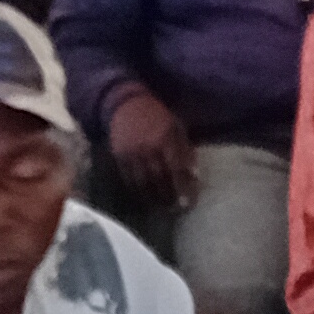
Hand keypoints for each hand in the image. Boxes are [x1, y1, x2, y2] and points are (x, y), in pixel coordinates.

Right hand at [103, 94, 200, 212]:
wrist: (126, 104)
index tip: (189, 203)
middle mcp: (148, 148)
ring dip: (153, 198)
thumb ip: (185, 150)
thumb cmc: (157, 116)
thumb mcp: (176, 127)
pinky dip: (138, 191)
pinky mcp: (119, 157)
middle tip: (176, 209)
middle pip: (160, 180)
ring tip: (161, 207)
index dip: (184, 188)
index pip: (177, 170)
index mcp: (166, 139)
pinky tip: (145, 197)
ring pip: (143, 183)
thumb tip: (194, 176)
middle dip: (169, 197)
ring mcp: (132, 153)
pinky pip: (129, 179)